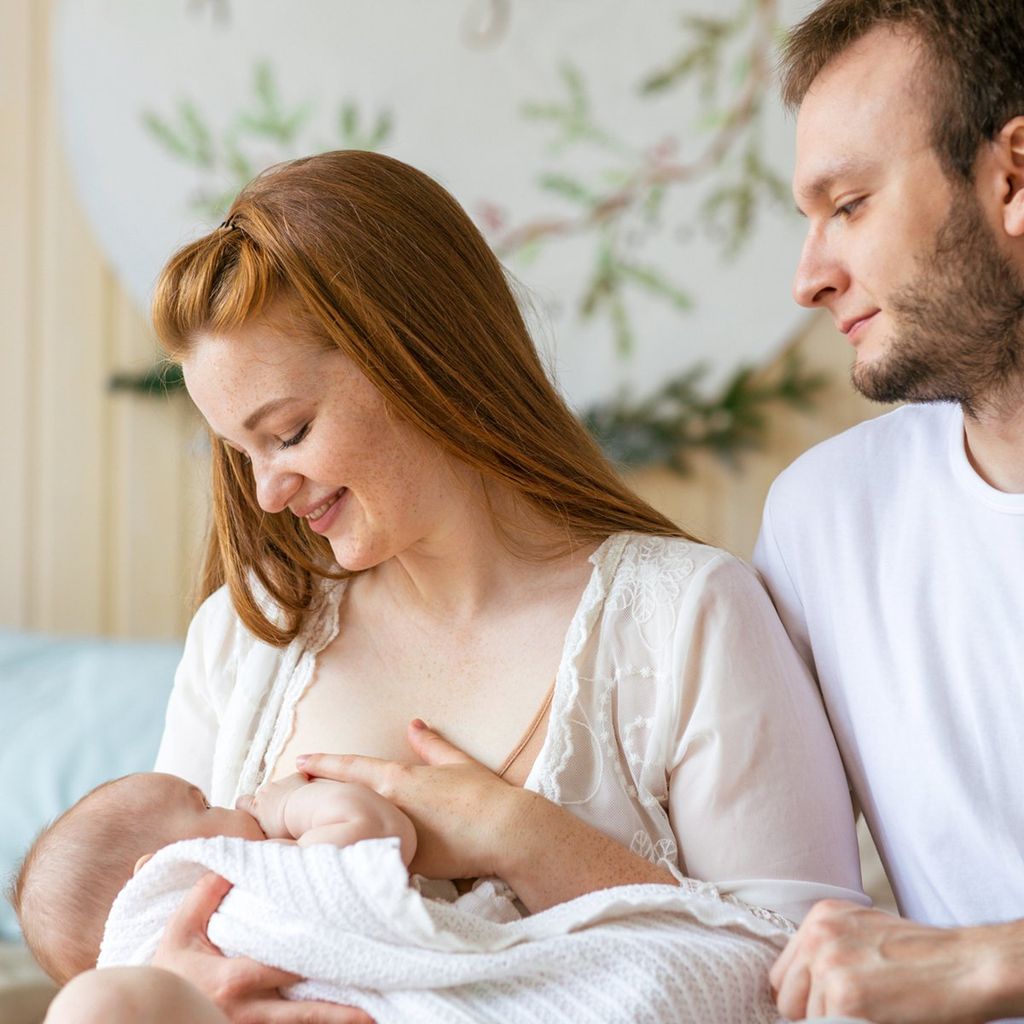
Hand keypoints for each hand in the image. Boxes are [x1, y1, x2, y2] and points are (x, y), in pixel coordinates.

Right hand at [152, 871, 373, 1022]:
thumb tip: (233, 862)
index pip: (287, 966)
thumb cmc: (165, 971)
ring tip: (374, 1020)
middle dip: (341, 1007)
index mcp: (233, 979)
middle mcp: (247, 1013)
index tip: (352, 946)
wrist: (139, 1017)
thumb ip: (206, 893)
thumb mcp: (180, 929)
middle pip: (304, 1011)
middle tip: (382, 996)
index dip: (321, 954)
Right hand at [237, 773, 305, 837]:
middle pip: (263, 795)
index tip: (255, 812)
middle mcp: (265, 791)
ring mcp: (280, 782)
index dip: (246, 806)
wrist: (304, 811)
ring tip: (296, 807)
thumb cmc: (286, 828)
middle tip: (281, 814)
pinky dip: (298, 787)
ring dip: (285, 794)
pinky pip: (295, 780)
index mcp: (256, 806)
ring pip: (279, 788)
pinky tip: (305, 796)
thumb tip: (258, 832)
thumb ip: (260, 829)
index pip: (241, 802)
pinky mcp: (295, 777)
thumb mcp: (267, 836)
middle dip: (270, 802)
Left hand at [297, 720, 529, 879]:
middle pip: (348, 803)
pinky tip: (360, 858)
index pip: (350, 767)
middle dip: (328, 801)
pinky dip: (372, 853)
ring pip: (362, 832)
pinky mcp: (406, 865)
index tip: (299, 762)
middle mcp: (390, 808)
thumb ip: (431, 744)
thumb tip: (413, 724)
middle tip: (302, 799)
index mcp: (398, 779)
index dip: (322, 763)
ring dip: (347, 829)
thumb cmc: (483, 794)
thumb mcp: (456, 762)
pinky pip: (381, 857)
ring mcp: (395, 839)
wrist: (505, 833)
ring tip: (327, 829)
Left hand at [770, 898, 1023, 1023]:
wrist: (967, 965)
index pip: (785, 972)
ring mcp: (829, 965)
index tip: (822, 1008)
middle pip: (787, 997)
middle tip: (849, 1013)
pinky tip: (879, 1018)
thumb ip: (830, 951)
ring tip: (875, 1012)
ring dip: (834, 1021)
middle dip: (812, 1013)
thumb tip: (804, 989)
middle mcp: (818, 936)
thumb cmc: (924, 955)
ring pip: (808, 1018)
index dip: (803, 997)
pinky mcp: (846, 997)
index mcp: (820, 917)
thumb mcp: (864, 934)